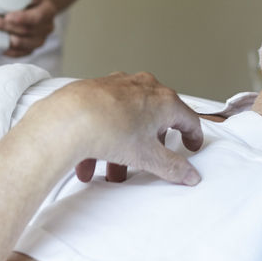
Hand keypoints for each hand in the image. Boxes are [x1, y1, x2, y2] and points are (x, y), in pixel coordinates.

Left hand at [0, 0, 55, 57]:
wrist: (30, 5)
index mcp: (48, 11)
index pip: (37, 17)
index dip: (22, 18)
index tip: (7, 16)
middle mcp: (46, 28)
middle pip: (25, 31)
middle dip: (3, 26)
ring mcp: (39, 40)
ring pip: (21, 44)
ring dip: (1, 38)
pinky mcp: (30, 48)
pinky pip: (19, 53)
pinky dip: (6, 49)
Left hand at [31, 72, 203, 185]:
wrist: (68, 118)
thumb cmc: (109, 129)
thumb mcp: (148, 156)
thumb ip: (172, 167)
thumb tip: (189, 174)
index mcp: (163, 100)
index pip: (188, 118)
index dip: (193, 136)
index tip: (192, 145)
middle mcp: (143, 87)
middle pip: (154, 120)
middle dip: (148, 147)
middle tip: (146, 162)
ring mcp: (119, 85)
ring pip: (127, 120)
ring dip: (122, 149)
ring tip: (110, 172)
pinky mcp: (96, 89)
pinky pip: (106, 116)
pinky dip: (103, 138)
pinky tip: (89, 162)